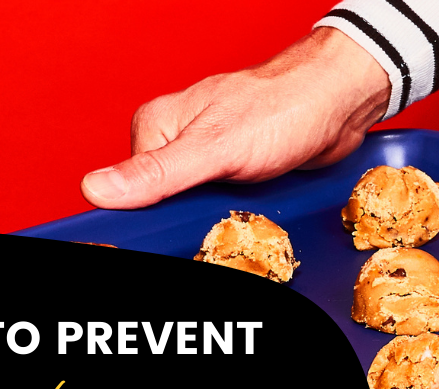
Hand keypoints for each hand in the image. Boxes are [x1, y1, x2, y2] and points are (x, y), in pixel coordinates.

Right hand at [80, 27, 389, 208]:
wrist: (340, 105)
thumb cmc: (283, 108)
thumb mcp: (215, 147)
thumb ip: (159, 173)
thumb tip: (99, 189)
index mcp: (156, 128)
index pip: (129, 190)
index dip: (147, 217)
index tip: (169, 233)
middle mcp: (177, 141)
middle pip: (162, 204)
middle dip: (187, 221)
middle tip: (216, 227)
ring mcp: (208, 157)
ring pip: (196, 209)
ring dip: (216, 222)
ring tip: (240, 217)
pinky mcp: (236, 172)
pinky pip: (225, 207)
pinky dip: (238, 216)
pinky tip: (253, 214)